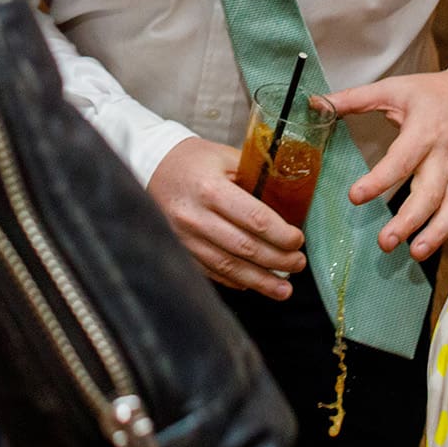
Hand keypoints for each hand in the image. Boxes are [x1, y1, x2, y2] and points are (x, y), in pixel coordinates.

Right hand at [147, 138, 304, 299]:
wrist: (149, 166)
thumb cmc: (192, 160)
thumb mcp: (225, 157)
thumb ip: (256, 175)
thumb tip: (289, 200)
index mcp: (211, 189)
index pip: (255, 219)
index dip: (281, 235)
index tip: (297, 240)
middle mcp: (196, 216)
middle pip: (245, 247)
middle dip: (278, 260)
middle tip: (298, 264)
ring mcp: (185, 237)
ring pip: (228, 267)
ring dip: (260, 281)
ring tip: (284, 289)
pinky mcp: (180, 249)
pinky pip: (211, 272)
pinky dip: (235, 281)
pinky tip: (253, 284)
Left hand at [319, 67, 447, 261]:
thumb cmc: (434, 93)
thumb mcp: (394, 88)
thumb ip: (354, 98)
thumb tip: (315, 102)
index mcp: (425, 131)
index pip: (402, 160)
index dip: (379, 181)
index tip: (354, 197)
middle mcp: (445, 156)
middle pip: (430, 194)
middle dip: (409, 221)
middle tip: (384, 242)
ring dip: (437, 234)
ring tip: (414, 253)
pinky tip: (436, 241)